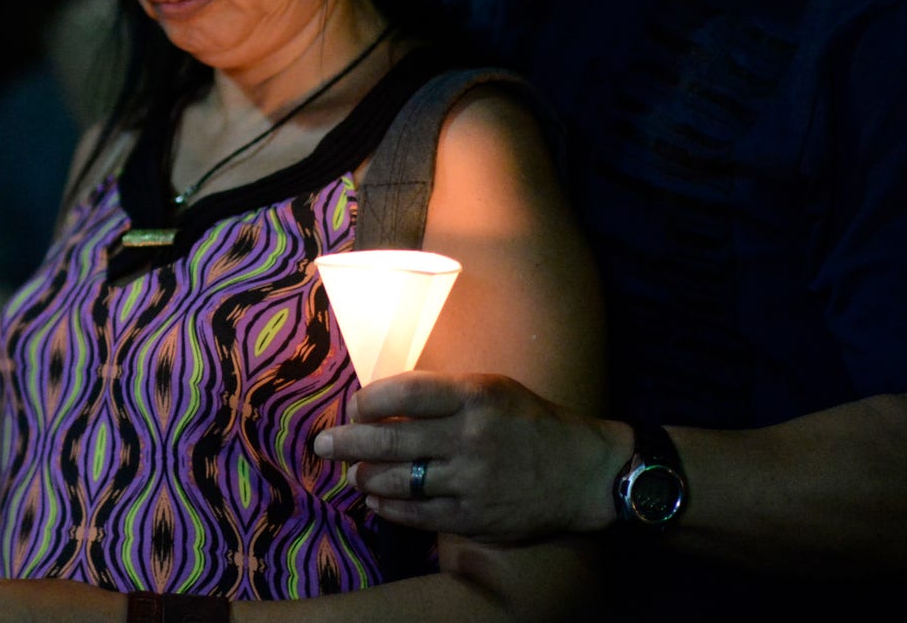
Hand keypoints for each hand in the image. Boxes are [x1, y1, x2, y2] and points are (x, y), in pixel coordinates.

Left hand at [313, 372, 630, 541]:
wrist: (585, 473)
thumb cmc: (529, 423)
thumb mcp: (492, 389)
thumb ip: (441, 393)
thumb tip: (380, 400)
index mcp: (475, 397)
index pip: (405, 392)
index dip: (368, 399)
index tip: (353, 405)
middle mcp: (471, 437)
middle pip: (390, 438)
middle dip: (346, 441)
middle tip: (322, 443)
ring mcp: (472, 480)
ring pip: (398, 480)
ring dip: (365, 477)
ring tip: (352, 473)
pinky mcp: (475, 516)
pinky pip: (417, 514)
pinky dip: (388, 508)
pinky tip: (376, 501)